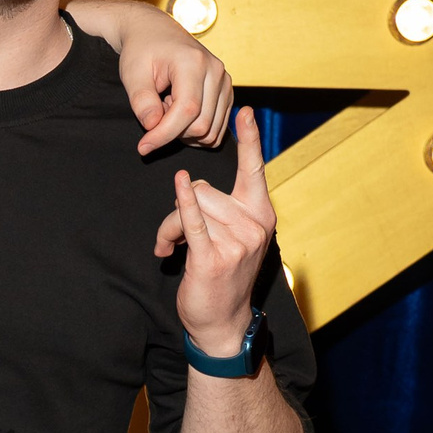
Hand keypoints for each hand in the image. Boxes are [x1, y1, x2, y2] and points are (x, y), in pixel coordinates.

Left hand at [121, 27, 233, 153]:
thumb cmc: (142, 50)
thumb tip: (153, 126)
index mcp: (194, 62)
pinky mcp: (226, 92)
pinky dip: (196, 130)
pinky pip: (216, 127)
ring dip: (184, 131)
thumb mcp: (132, 73)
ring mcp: (225, 82)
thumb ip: (141, 101)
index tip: (143, 147)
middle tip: (154, 112)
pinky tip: (179, 111)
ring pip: (211, 130)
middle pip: (201, 125)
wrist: (154, 32)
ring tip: (166, 107)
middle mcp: (216, 72)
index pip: (187, 111)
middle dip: (172, 132)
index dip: (164, 135)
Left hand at [155, 107, 275, 351]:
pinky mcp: (213, 258)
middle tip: (177, 238)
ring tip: (173, 250)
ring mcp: (237, 242)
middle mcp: (254, 225)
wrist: (222, 322)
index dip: (249, 139)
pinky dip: (182, 204)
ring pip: (189, 208)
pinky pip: (192, 221)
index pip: (254, 169)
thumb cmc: (224, 276)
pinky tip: (179, 185)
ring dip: (171, 228)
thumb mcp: (234, 237)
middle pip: (204, 189)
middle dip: (181, 209)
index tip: (245, 110)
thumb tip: (191, 188)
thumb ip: (224, 209)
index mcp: (261, 214)